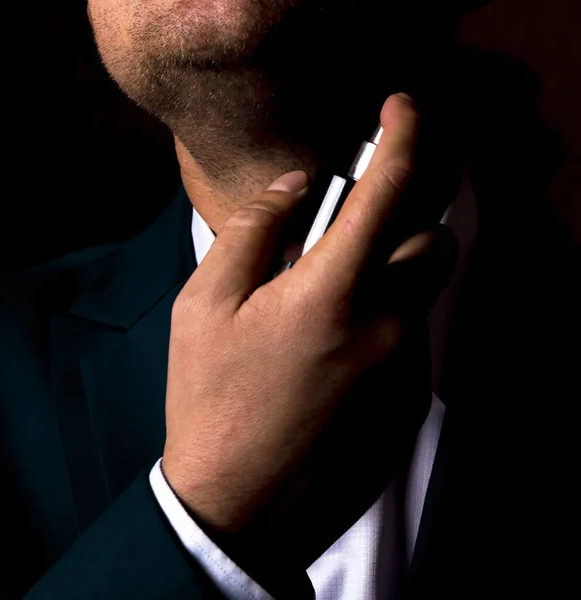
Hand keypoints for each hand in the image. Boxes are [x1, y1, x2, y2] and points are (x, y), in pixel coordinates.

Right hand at [162, 94, 456, 579]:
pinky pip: (416, 338)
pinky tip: (339, 349)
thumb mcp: (205, 305)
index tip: (401, 108)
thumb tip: (297, 184)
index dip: (403, 135)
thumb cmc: (211, 401)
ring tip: (338, 294)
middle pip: (438, 240)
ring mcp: (405, 369)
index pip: (390, 191)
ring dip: (398, 271)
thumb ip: (255, 229)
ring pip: (428, 292)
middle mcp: (385, 326)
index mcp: (330, 293)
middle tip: (361, 224)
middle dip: (411, 216)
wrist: (240, 503)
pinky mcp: (410, 402)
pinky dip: (390, 320)